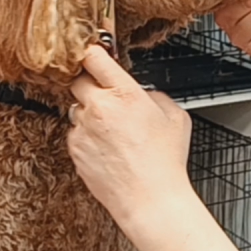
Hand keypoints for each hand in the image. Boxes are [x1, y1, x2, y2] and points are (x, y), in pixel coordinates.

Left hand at [67, 45, 194, 226]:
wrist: (149, 199)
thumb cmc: (165, 161)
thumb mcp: (175, 116)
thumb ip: (155, 96)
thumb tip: (144, 94)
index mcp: (125, 93)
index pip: (95, 57)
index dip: (92, 51)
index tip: (93, 51)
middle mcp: (99, 108)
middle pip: (78, 80)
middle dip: (90, 83)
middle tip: (104, 93)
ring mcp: (83, 129)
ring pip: (76, 108)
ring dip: (89, 112)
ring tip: (112, 130)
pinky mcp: (75, 149)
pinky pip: (75, 133)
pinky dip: (86, 136)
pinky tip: (107, 148)